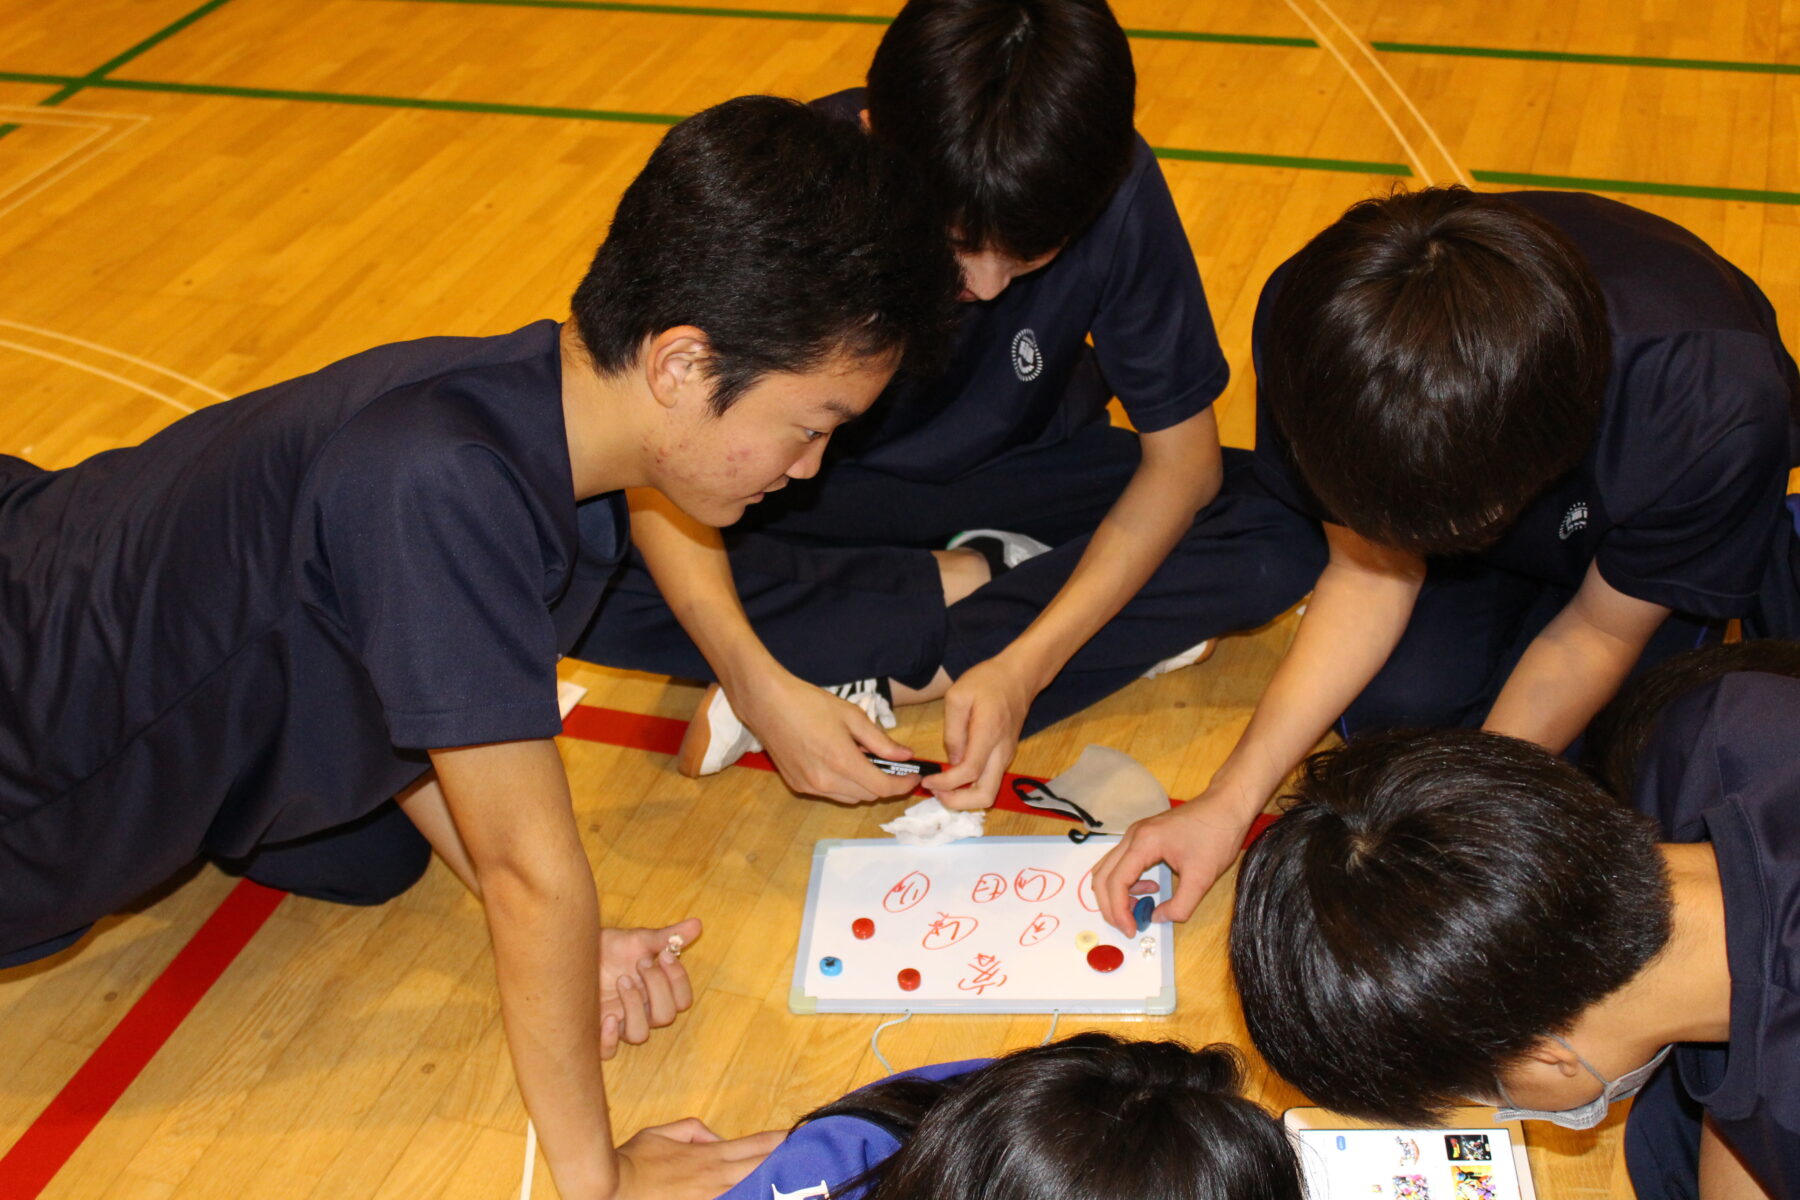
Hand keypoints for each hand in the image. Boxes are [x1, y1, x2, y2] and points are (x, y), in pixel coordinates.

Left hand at [599, 918, 699, 1057]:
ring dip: (634, 1007)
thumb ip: (667, 937)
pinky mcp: (596, 1032)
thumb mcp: (638, 939)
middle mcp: (642, 1011)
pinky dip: (610, 1039)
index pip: (682, 1000)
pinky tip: (606, 1018)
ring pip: (640, 1034)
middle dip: (656, 988)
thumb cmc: (609, 948)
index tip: (663, 955)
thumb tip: (697, 924)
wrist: (574, 952)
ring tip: (621, 980)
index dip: (678, 981)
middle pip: (666, 1017)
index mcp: (657, 991)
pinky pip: (608, 1052)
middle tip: (640, 964)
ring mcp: (620, 1023)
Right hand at [613, 1118, 784, 1199]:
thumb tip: (716, 1139)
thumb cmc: (634, 1163)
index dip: (780, 1141)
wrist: (612, 1190)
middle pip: (762, 1167)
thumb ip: (694, 1131)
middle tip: (812, 1158)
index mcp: (709, 1155)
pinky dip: (750, 1198)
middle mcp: (716, 1177)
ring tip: (798, 1182)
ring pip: (752, 1189)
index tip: (800, 1136)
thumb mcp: (662, 1133)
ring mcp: (712, 1199)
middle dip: (787, 1162)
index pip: (755, 1145)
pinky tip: (763, 1195)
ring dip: (773, 1184)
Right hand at [732, 669, 917, 803]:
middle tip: (891, 765)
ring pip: (850, 797)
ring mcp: (809, 786)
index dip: (904, 785)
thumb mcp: (852, 716)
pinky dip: (842, 784)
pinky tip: (839, 762)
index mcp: (842, 762)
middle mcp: (826, 781)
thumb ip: (881, 741)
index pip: (884, 788)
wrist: (767, 703)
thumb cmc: (809, 703)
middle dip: (885, 784)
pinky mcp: (797, 785)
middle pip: (869, 795)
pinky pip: (830, 793)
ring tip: (863, 760)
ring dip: (864, 786)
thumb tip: (906, 755)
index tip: (914, 776)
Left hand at [924, 656, 1034, 810]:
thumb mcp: (958, 695)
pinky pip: (990, 780)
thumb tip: (952, 759)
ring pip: (990, 792)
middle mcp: (1001, 752)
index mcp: (988, 735)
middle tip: (936, 793)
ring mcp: (1006, 756)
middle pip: (986, 795)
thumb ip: (953, 730)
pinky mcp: (1006, 755)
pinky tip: (955, 776)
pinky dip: (972, 787)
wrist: (1019, 676)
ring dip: (965, 797)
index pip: (968, 772)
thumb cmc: (988, 680)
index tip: (927, 781)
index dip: (945, 783)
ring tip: (942, 786)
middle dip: (958, 803)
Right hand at [1090, 786, 1259, 936]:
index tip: (1131, 930)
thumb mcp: (1202, 877)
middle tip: (1128, 926)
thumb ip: (1179, 905)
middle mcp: (1133, 836)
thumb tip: (1157, 918)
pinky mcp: (1143, 835)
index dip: (1119, 911)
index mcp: (1143, 843)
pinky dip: (1127, 881)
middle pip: (1103, 876)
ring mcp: (1136, 834)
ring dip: (1117, 893)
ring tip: (1140, 908)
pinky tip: (1151, 888)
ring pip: (1109, 868)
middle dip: (1111, 905)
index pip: (1116, 882)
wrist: (1226, 806)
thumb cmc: (1216, 836)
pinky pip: (1122, 862)